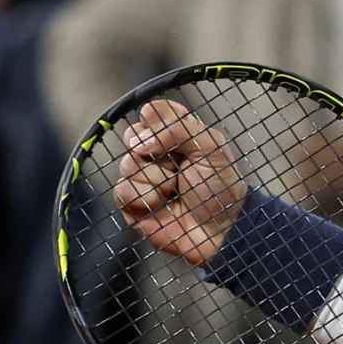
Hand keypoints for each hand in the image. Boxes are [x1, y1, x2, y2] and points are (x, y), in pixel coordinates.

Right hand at [114, 100, 245, 266]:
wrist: (221, 230)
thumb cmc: (221, 189)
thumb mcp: (211, 146)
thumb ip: (178, 129)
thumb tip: (140, 140)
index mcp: (176, 134)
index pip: (152, 113)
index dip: (158, 123)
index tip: (176, 136)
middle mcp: (155, 153)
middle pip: (133, 137)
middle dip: (157, 154)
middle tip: (178, 167)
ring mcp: (142, 178)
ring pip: (127, 164)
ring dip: (156, 179)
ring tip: (174, 190)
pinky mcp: (132, 203)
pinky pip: (122, 190)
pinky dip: (145, 198)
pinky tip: (161, 204)